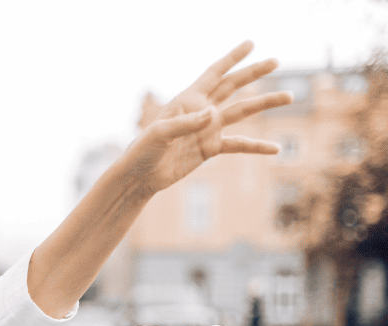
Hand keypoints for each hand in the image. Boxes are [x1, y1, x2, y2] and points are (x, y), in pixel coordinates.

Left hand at [121, 40, 293, 196]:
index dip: (231, 58)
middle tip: (275, 61)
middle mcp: (201, 111)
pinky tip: (276, 149)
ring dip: (265, 103)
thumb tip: (213, 114)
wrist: (141, 176)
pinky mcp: (210, 149)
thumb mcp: (160, 135)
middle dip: (253, 73)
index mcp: (188, 100)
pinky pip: (238, 145)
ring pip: (242, 112)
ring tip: (289, 96)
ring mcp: (208, 129)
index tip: (250, 43)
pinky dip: (256, 147)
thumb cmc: (143, 151)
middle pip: (232, 87)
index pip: (213, 74)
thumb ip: (185, 123)